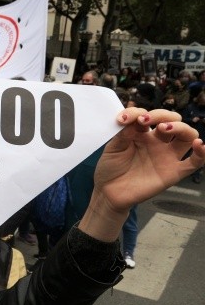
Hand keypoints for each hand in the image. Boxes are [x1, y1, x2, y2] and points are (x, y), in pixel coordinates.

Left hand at [82, 108, 204, 240]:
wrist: (108, 192)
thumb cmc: (110, 168)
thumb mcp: (113, 148)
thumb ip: (123, 133)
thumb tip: (134, 119)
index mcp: (143, 134)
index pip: (151, 116)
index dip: (139, 112)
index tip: (123, 119)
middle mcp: (158, 142)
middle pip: (174, 121)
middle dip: (163, 115)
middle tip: (146, 120)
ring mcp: (167, 156)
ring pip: (187, 136)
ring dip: (181, 127)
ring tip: (164, 128)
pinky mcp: (173, 172)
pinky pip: (195, 162)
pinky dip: (202, 153)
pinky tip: (199, 145)